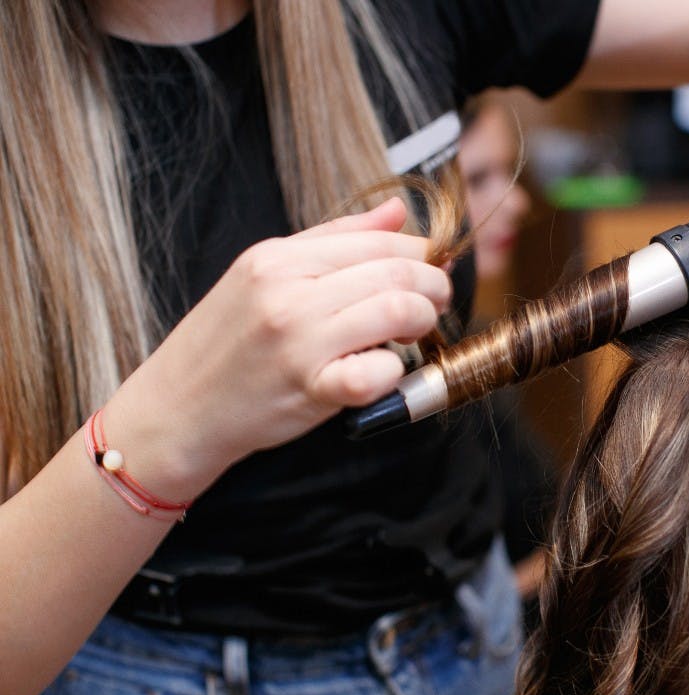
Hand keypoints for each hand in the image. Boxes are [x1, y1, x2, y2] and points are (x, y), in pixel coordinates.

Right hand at [104, 197, 450, 497]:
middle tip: (430, 306)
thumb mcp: (265, 275)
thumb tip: (397, 212)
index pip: (378, 240)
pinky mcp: (311, 389)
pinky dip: (395, 371)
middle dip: (433, 288)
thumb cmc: (225, 345)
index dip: (420, 256)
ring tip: (410, 336)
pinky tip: (382, 371)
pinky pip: (378, 372)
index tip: (427, 274)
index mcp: (278, 257)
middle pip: (396, 273)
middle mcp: (287, 292)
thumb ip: (336, 240)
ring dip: (421, 323)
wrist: (175, 410)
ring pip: (398, 311)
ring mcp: (299, 341)